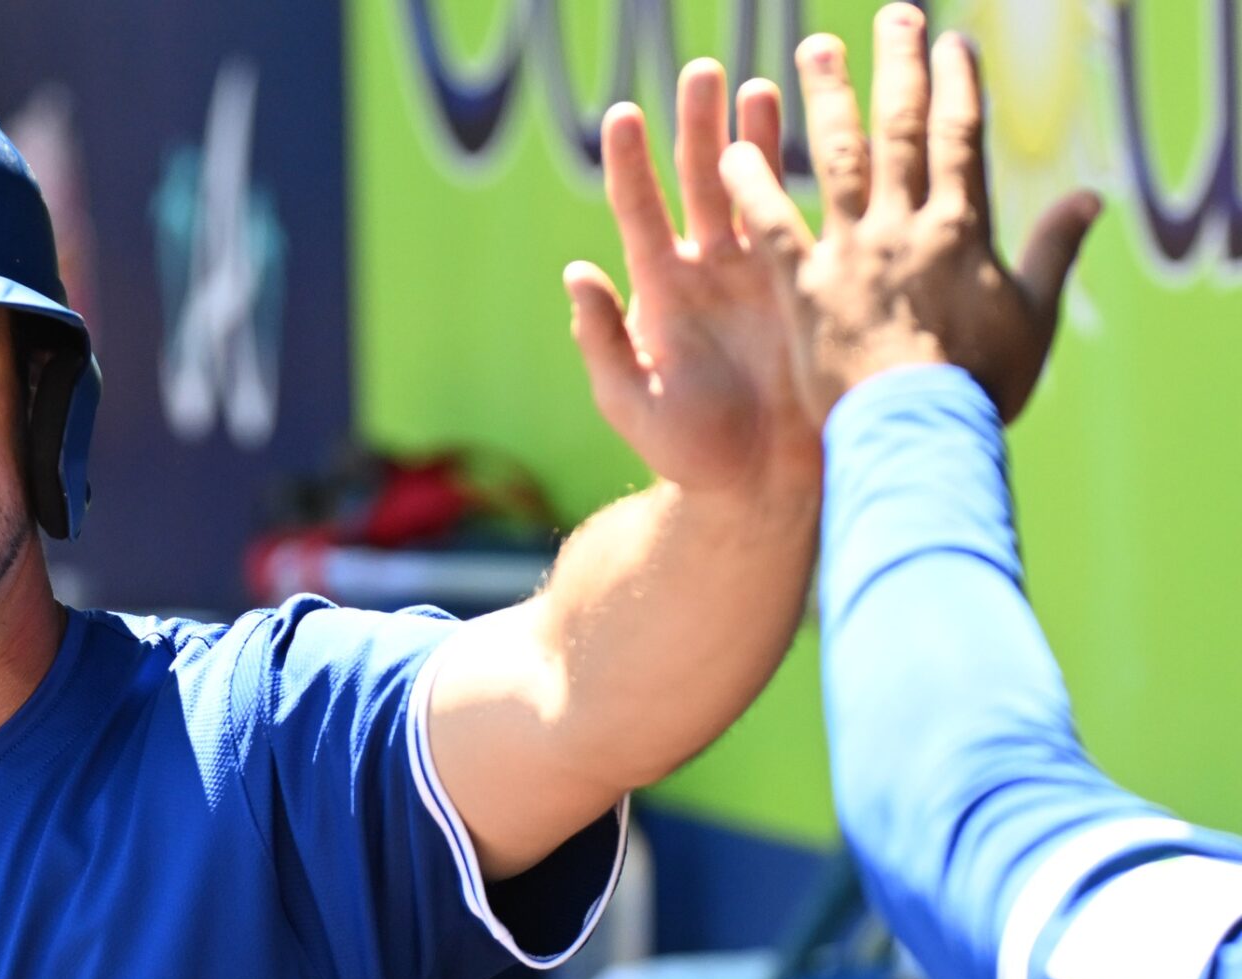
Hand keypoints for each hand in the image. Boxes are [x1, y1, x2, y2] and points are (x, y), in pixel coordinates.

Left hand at [567, 60, 819, 495]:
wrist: (760, 488)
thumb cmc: (690, 455)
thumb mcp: (632, 403)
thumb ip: (602, 342)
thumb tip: (575, 274)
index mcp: (660, 292)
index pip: (638, 212)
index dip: (629, 164)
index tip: (624, 114)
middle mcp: (706, 271)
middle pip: (698, 181)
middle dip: (698, 125)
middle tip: (701, 70)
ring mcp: (758, 274)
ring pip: (756, 188)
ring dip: (756, 135)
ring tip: (760, 83)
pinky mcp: (806, 288)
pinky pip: (806, 222)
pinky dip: (810, 181)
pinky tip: (823, 135)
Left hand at [719, 3, 1100, 420]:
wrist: (923, 434)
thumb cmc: (980, 388)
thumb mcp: (1033, 320)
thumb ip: (1054, 252)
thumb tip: (1091, 198)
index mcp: (962, 230)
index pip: (962, 139)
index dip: (959, 86)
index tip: (954, 45)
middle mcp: (905, 225)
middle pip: (901, 128)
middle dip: (898, 66)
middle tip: (893, 15)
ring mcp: (852, 252)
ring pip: (836, 157)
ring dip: (826, 97)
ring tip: (812, 48)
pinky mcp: (803, 288)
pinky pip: (770, 225)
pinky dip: (750, 186)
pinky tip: (728, 150)